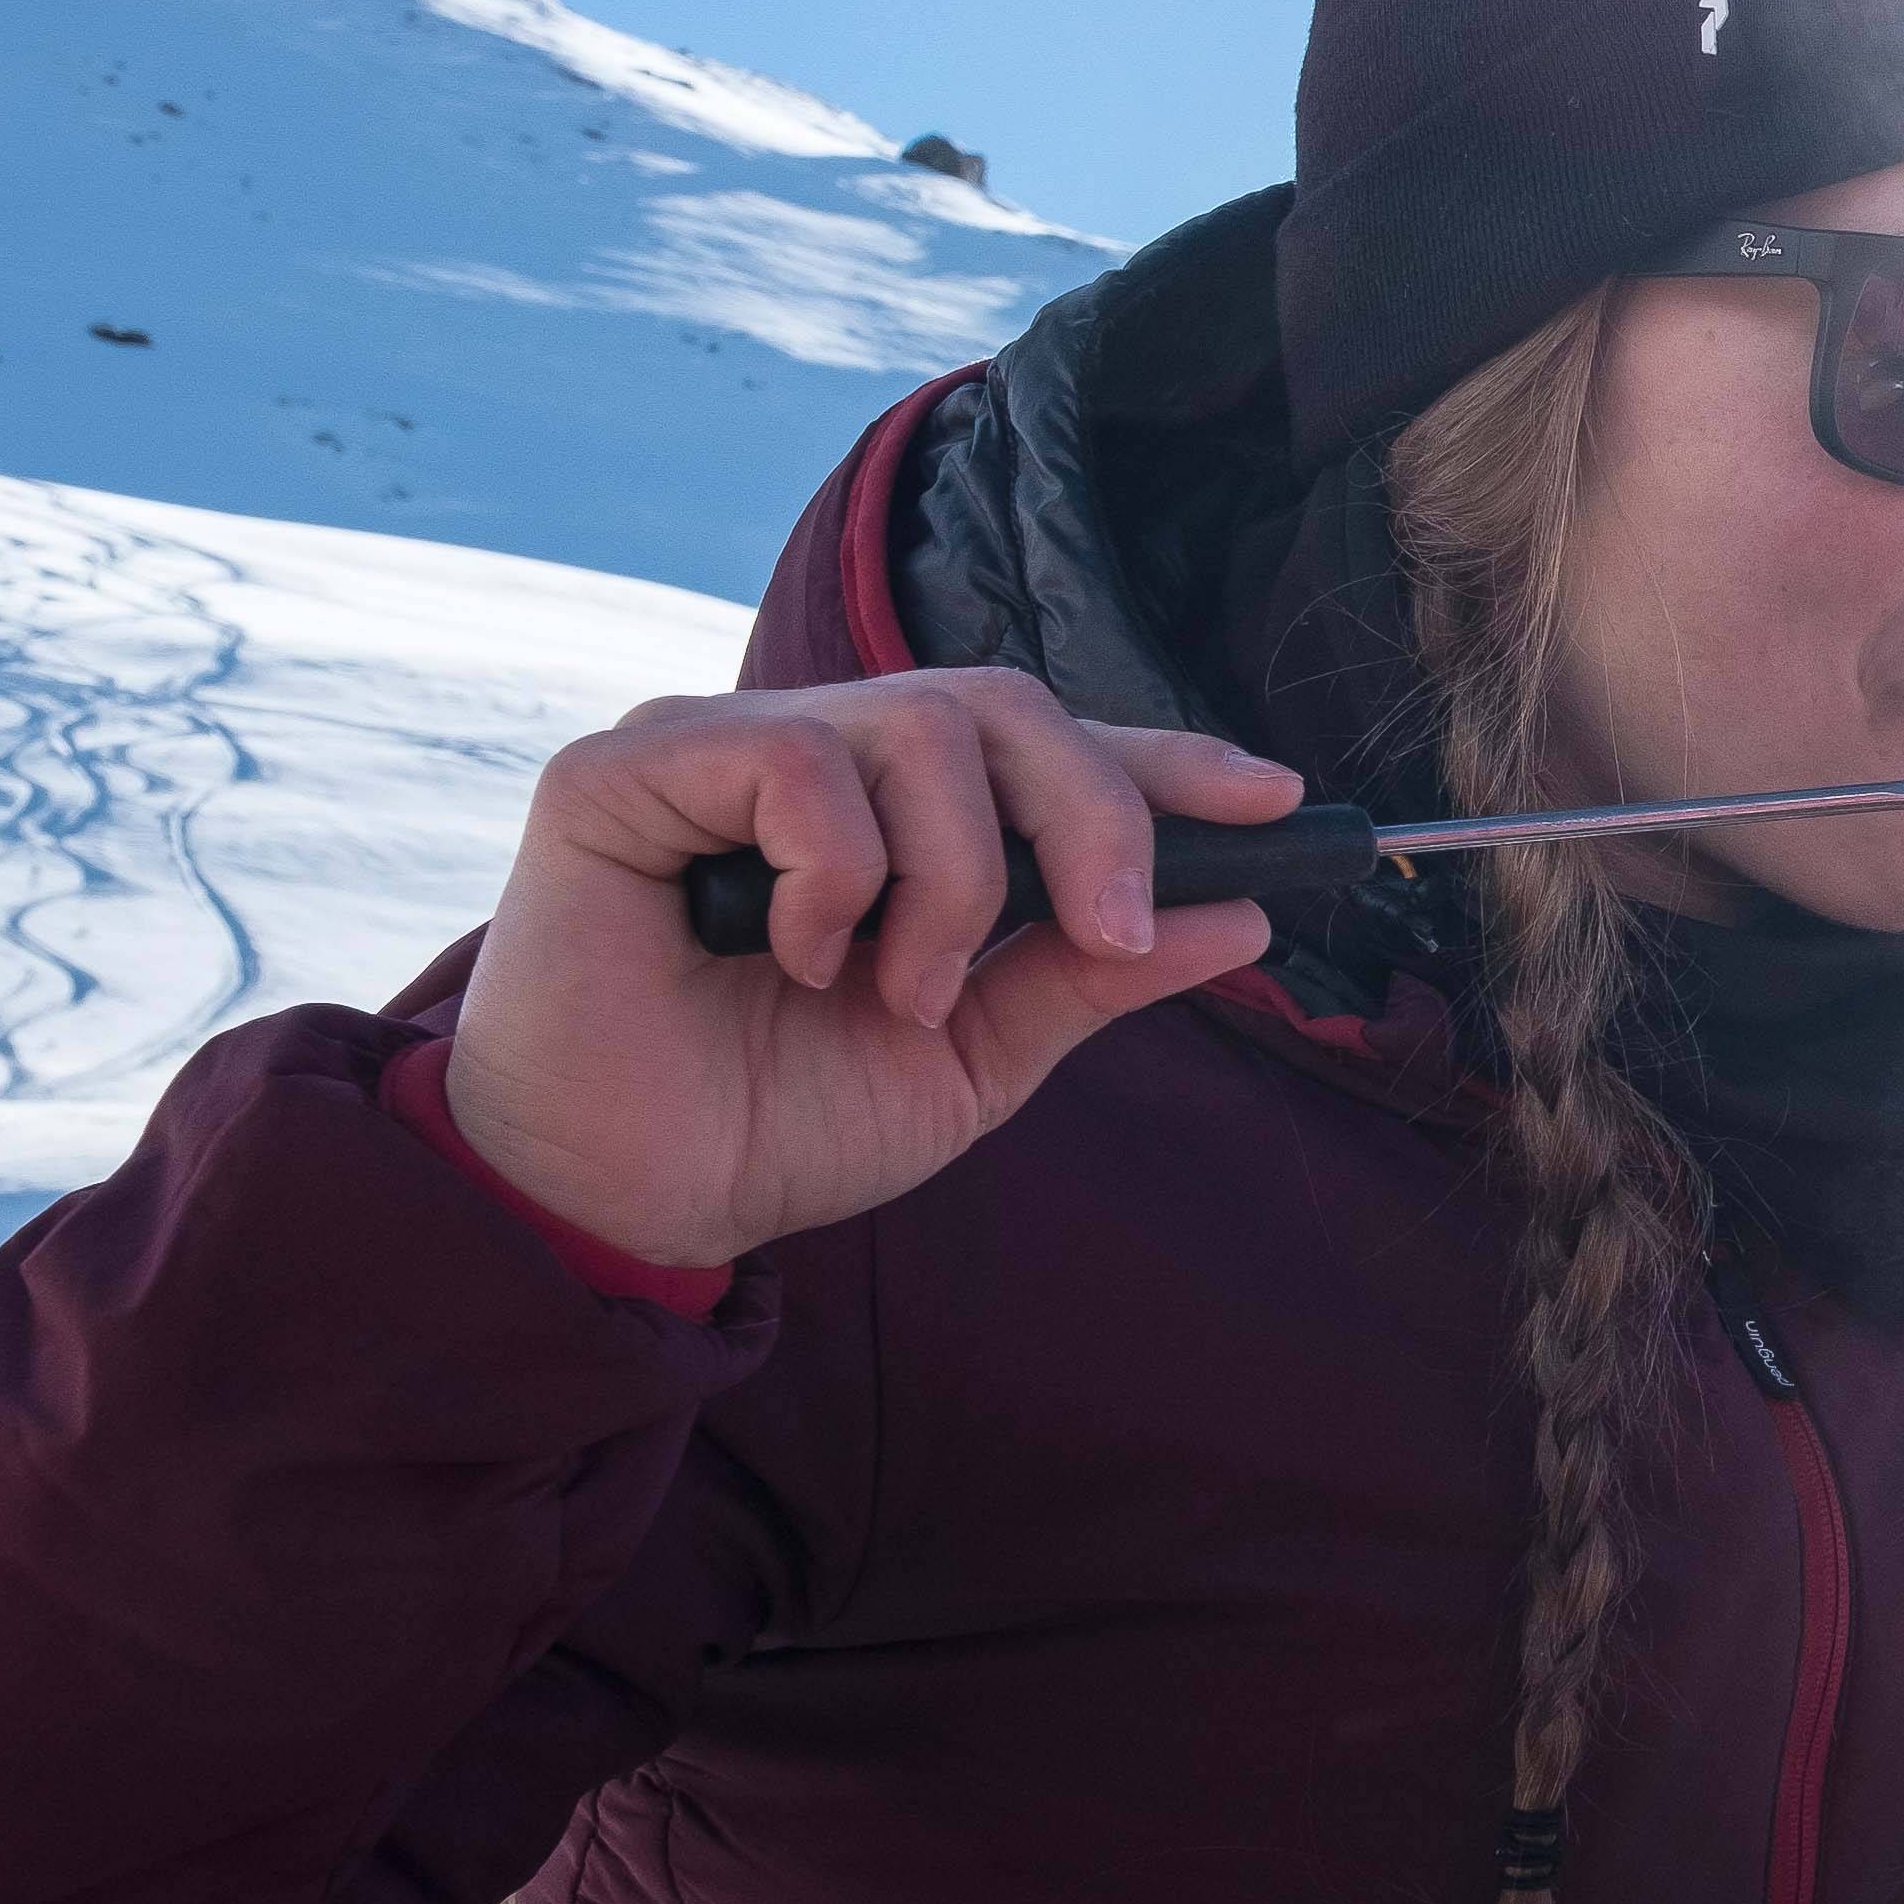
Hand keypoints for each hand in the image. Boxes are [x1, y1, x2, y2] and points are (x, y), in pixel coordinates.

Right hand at [440, 671, 1300, 1270]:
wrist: (637, 1195)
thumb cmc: (778, 1119)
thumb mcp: (973, 1055)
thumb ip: (1087, 975)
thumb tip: (1239, 916)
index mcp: (902, 818)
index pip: (1051, 746)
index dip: (1166, 761)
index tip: (1276, 799)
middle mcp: (814, 757)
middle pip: (1003, 707)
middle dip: (1090, 815)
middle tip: (1105, 932)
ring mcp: (720, 750)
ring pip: (916, 728)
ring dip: (952, 879)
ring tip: (898, 989)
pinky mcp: (627, 769)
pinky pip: (798, 760)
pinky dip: (838, 872)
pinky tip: (799, 952)